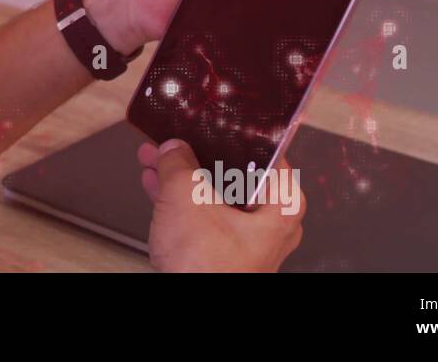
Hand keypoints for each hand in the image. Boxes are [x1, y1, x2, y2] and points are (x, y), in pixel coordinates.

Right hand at [136, 139, 304, 271]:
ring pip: (216, 195)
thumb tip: (173, 149)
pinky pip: (205, 216)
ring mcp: (248, 241)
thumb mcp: (185, 198)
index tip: (212, 123)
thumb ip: (177, 164)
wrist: (193, 314)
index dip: (233, 135)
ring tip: (155, 160)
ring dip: (183, 177)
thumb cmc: (206, 271)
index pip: (265, 153)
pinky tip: (156, 187)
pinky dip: (182, 202)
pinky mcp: (225, 253)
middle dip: (197, 157)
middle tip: (176, 141)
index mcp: (281, 206)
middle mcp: (272, 224)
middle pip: (235, 174)